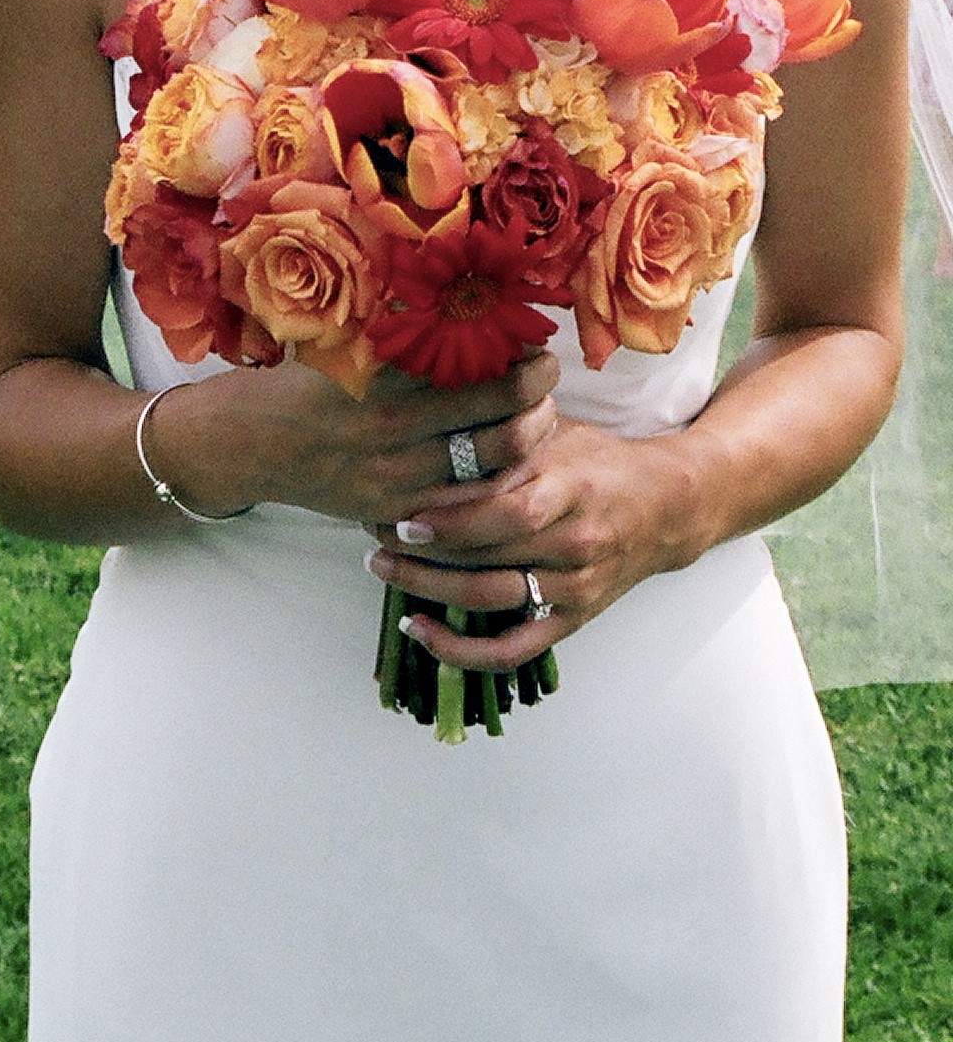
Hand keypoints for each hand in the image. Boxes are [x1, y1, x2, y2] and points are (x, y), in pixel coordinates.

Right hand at [189, 343, 561, 525]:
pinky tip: (507, 468)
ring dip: (526, 448)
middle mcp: (394, 439)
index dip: (523, 365)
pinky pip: (461, 512)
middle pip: (498, 429)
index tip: (541, 348)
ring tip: (538, 421)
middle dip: (538, 404)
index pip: (479, 377)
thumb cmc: (300, 381)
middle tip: (549, 381)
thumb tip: (462, 293)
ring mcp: (394, 484)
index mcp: (386, 387)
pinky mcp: (390, 516)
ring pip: (489, 476)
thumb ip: (400, 326)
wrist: (248, 444)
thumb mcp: (344, 343)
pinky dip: (492, 490)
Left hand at [368, 418, 701, 669]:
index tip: (403, 513)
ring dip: (429, 590)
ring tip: (382, 567)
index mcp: (571, 489)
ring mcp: (573, 587)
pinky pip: (512, 649)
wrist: (666, 507)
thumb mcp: (559, 430)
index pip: (505, 512)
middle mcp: (574, 542)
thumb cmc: (600, 460)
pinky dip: (461, 650)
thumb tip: (444, 391)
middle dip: (424, 551)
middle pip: (489, 558)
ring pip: (492, 600)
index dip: (451, 520)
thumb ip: (507, 422)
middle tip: (374, 535)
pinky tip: (418, 631)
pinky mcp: (572, 620)